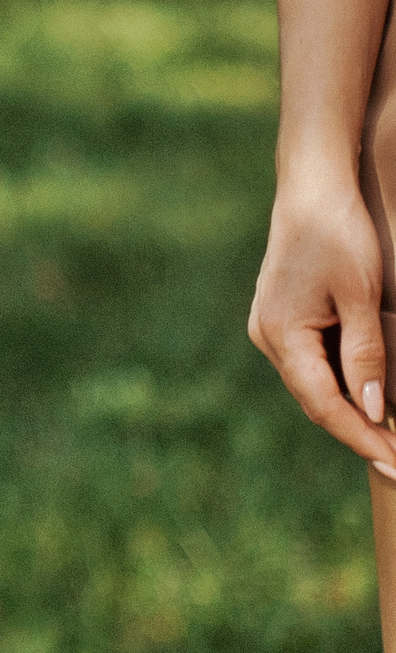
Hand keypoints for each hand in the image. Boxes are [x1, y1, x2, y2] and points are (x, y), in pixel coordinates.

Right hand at [249, 175, 395, 476]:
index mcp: (281, 334)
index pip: (324, 404)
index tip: (395, 463)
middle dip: (358, 432)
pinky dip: (341, 386)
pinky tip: (368, 398)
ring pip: (314, 385)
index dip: (361, 437)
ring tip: (389, 438)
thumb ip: (367, 355)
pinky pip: (312, 364)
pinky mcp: (283, 319)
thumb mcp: (360, 296)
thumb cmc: (338, 234)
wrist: (312, 188)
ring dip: (350, 411)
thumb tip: (375, 410)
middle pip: (315, 400)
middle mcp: (268, 337)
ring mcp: (272, 328)